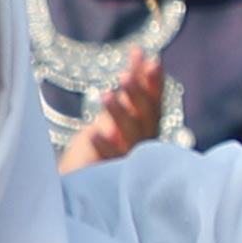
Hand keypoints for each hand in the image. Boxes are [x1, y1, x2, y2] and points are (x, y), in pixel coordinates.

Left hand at [55, 58, 165, 173]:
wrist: (88, 189)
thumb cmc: (104, 147)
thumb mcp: (117, 113)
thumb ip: (130, 89)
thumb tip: (139, 52)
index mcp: (146, 127)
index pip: (154, 101)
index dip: (154, 81)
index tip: (152, 59)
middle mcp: (143, 142)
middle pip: (144, 116)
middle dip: (136, 94)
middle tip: (124, 75)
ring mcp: (129, 159)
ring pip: (129, 135)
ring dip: (118, 113)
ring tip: (105, 94)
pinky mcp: (112, 175)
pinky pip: (108, 160)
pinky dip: (102, 146)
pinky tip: (92, 133)